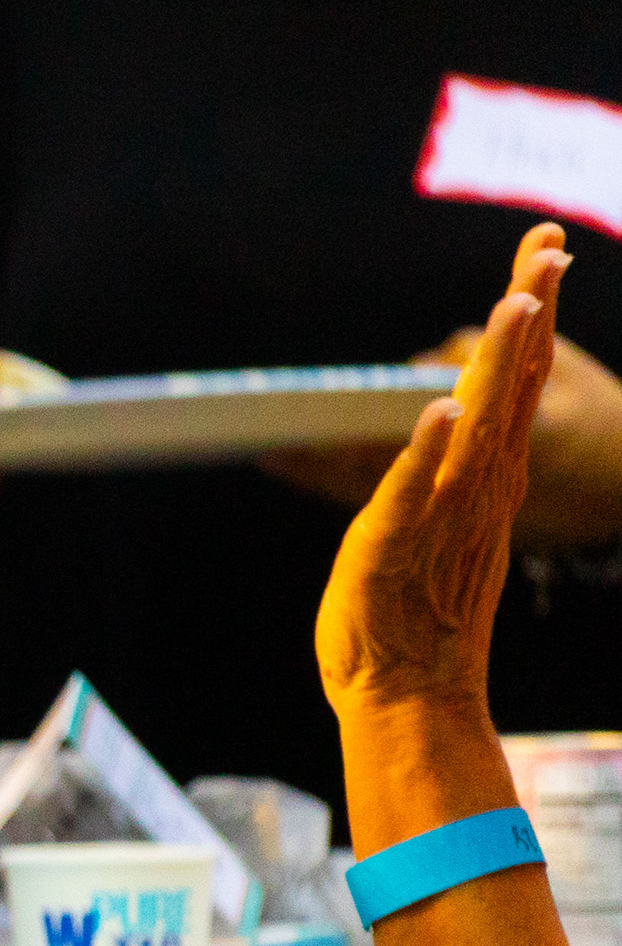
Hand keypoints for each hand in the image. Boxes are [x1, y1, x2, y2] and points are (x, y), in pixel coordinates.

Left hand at [314, 226, 566, 727]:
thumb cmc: (412, 612)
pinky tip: (443, 408)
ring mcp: (442, 515)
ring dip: (498, 367)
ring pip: (477, 429)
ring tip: (517, 304)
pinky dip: (428, 451)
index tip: (547, 250)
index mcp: (485, 477)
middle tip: (548, 254)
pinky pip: (415, 493)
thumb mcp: (438, 522)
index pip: (517, 382)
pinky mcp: (397, 547)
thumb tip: (453, 411)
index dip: (532, 315)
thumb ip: (449, 466)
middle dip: (530, 316)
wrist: (408, 696)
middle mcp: (475, 488)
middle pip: (511, 389)